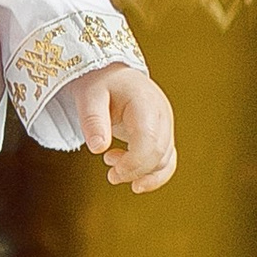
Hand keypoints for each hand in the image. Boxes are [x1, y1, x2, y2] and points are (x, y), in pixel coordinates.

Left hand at [65, 63, 176, 190]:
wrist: (111, 76)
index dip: (134, 162)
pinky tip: (134, 180)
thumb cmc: (101, 84)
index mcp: (145, 102)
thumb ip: (93, 121)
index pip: (149, 139)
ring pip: (165, 160)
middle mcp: (162, 114)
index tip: (113, 172)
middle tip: (111, 175)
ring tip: (112, 162)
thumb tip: (97, 148)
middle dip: (135, 171)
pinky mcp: (163, 136)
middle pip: (159, 153)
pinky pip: (167, 161)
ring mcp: (165, 126)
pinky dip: (153, 175)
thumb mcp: (90, 97)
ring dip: (141, 173)